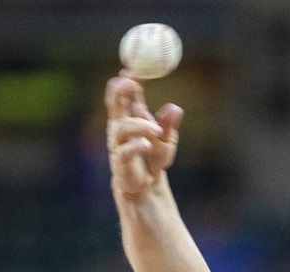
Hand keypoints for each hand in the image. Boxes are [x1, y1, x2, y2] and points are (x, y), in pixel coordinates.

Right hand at [105, 75, 183, 196]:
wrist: (146, 186)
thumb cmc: (154, 160)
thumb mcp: (167, 141)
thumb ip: (169, 125)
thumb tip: (175, 108)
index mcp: (130, 117)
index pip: (125, 93)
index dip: (130, 79)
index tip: (138, 68)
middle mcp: (120, 127)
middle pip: (114, 102)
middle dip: (120, 90)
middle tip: (131, 82)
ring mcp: (118, 144)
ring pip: (122, 127)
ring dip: (139, 125)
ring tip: (157, 131)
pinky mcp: (121, 162)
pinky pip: (126, 151)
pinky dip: (136, 145)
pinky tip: (147, 145)